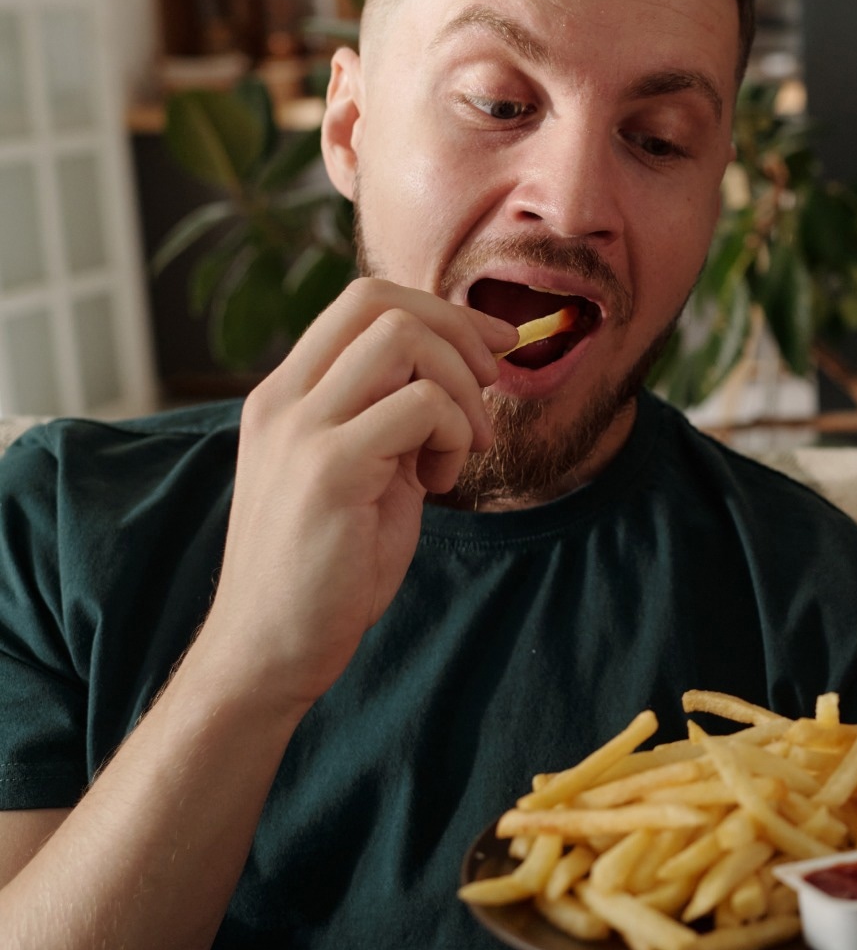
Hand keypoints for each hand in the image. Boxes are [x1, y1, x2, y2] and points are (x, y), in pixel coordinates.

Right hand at [199, 278, 516, 709]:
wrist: (270, 648)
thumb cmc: (326, 568)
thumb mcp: (362, 470)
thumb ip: (391, 416)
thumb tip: (461, 369)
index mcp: (286, 395)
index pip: (362, 301)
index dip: (440, 311)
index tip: (492, 348)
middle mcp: (283, 400)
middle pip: (380, 302)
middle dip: (459, 333)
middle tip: (489, 389)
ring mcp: (301, 430)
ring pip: (404, 339)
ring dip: (459, 388)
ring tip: (462, 449)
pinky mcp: (329, 469)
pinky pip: (421, 405)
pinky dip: (456, 435)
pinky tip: (441, 482)